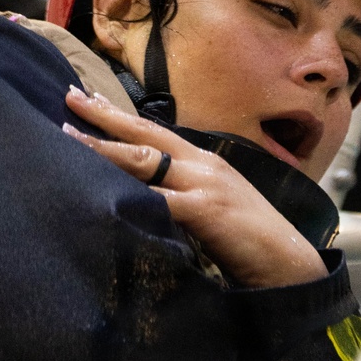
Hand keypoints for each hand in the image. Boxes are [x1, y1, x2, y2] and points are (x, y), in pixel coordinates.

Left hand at [63, 87, 327, 288]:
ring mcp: (205, 184)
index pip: (155, 132)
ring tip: (69, 137)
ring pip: (144, 160)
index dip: (120, 117)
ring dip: (104, 148)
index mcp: (206, 162)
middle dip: (104, 116)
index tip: (89, 100)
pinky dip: (127, 194)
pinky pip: (157, 200)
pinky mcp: (205, 210)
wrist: (290, 264)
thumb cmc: (251, 242)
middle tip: (69, 97)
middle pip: (145, 134)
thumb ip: (185, 196)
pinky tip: (98, 191)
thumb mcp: (216, 207)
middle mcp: (203, 165)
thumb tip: (148, 196)